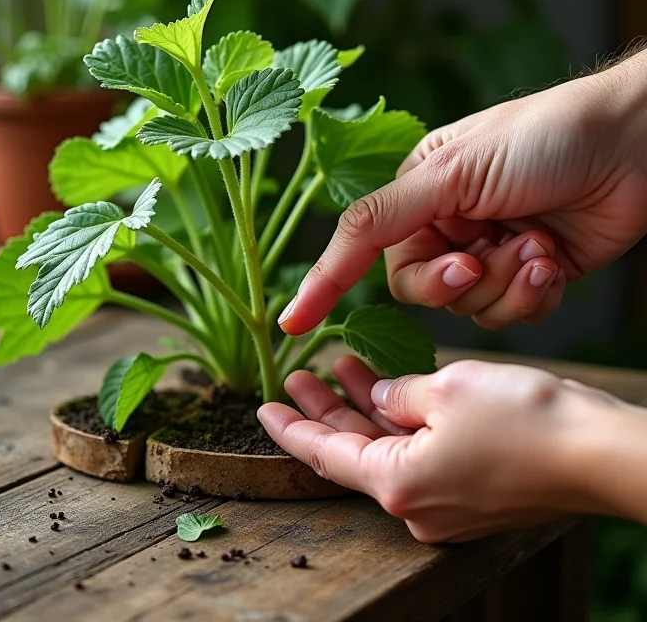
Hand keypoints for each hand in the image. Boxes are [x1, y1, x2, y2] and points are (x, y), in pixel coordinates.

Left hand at [258, 356, 632, 542]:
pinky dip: (402, 420)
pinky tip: (391, 384)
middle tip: (300, 373)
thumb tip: (380, 395)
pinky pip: (420, 453)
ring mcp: (445, 502)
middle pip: (353, 450)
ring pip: (388, 448)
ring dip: (366, 407)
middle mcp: (416, 504)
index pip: (323, 455)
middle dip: (325, 409)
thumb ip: (397, 393)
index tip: (263, 407)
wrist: (603, 454)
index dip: (289, 428)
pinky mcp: (471, 492)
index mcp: (397, 484)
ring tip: (341, 364)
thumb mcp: (445, 390)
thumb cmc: (526, 420)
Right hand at [279, 51, 646, 333]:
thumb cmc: (542, 138)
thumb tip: (328, 254)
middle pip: (421, 290)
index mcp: (418, 193)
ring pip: (470, 309)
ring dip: (505, 283)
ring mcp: (490, 252)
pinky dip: (532, 294)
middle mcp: (449, 225)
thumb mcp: (450, 172)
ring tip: (535, 244)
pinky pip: (511, 314)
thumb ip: (381, 215)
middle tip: (485, 254)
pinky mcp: (529, 275)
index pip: (363, 249)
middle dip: (457, 281)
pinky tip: (552, 260)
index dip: (327, 285)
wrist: (635, 144)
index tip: (291, 323)